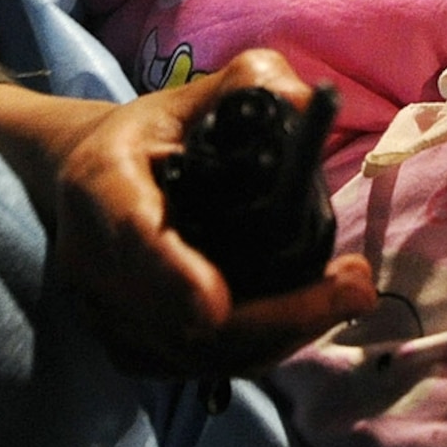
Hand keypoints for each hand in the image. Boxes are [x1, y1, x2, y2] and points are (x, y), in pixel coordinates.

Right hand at [0, 51, 377, 376]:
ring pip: (195, 353)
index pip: (132, 236)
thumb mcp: (201, 92)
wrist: (95, 177)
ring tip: (347, 294)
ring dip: (280, 335)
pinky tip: (309, 315)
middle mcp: (92, 259)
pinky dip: (260, 348)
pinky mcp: (129, 347)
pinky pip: (197, 366)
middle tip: (354, 286)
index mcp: (102, 182)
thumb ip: (251, 81)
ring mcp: (106, 313)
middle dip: (274, 315)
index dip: (171, 275)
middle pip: (177, 320)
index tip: (214, 306)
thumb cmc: (162, 132)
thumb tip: (300, 101)